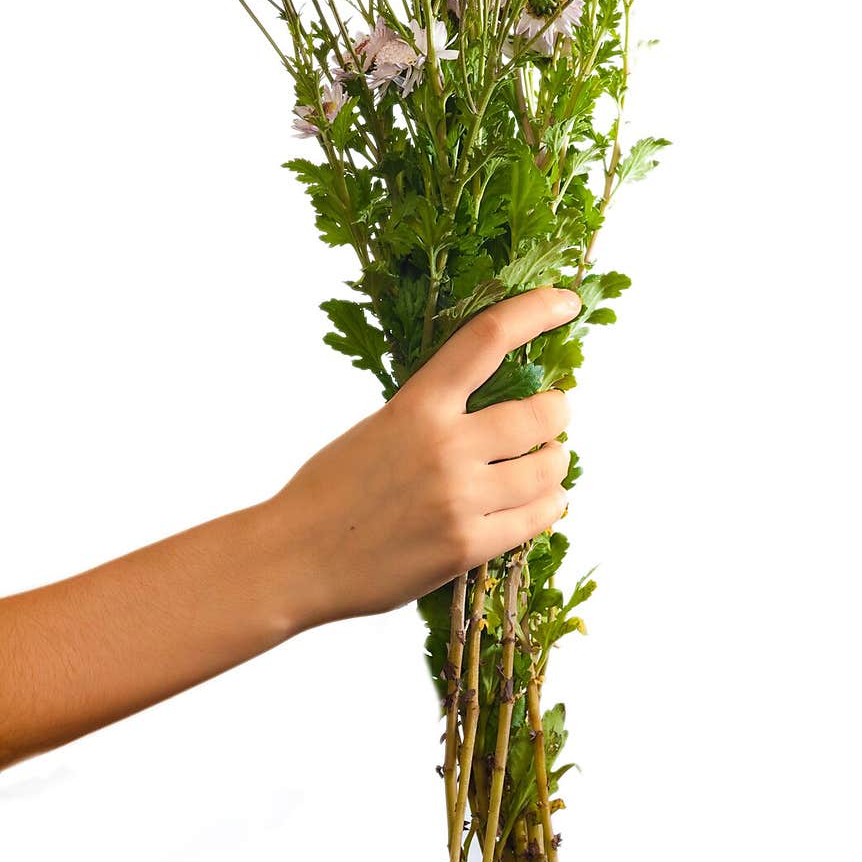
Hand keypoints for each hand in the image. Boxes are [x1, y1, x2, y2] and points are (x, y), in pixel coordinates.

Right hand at [272, 286, 579, 626]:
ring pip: (549, 468)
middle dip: (556, 410)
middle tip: (553, 412)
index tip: (566, 302)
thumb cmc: (330, 491)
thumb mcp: (377, 428)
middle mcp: (445, 446)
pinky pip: (539, 516)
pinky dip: (548, 505)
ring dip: (555, 461)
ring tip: (546, 462)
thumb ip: (431, 412)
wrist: (295, 559)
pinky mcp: (467, 545)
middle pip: (541, 412)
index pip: (487, 339)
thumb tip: (493, 399)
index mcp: (416, 405)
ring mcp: (459, 498)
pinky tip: (539, 501)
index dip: (534, 311)